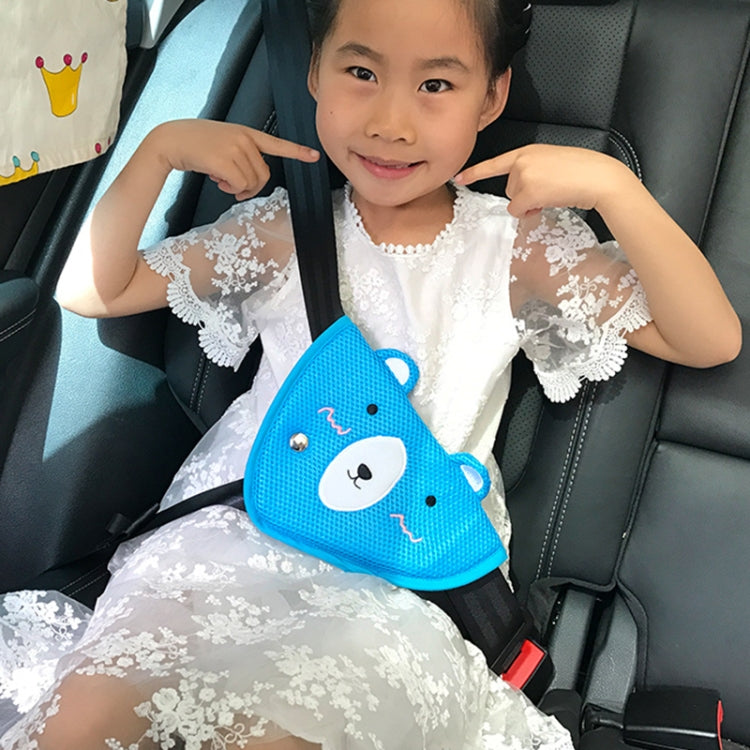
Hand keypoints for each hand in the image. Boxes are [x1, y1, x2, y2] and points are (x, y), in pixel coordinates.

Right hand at [150, 119, 319, 200]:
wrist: (170, 140)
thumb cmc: (194, 145)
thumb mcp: (223, 143)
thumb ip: (241, 156)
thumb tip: (247, 182)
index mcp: (246, 133)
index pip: (276, 143)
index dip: (296, 151)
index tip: (314, 155)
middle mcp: (245, 138)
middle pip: (264, 175)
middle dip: (251, 187)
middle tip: (232, 186)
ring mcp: (236, 148)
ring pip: (252, 182)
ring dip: (238, 189)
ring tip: (220, 179)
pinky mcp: (226, 160)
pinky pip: (239, 185)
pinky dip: (230, 189)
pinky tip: (216, 180)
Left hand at [454, 144, 633, 217]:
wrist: (598, 177)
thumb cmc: (581, 172)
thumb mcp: (551, 163)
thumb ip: (531, 172)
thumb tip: (521, 198)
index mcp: (527, 151)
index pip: (496, 162)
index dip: (475, 172)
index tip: (459, 178)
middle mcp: (521, 160)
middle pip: (509, 189)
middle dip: (526, 196)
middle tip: (549, 190)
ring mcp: (523, 175)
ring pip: (514, 201)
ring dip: (530, 204)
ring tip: (552, 193)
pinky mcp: (527, 190)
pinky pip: (518, 210)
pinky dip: (530, 211)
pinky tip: (549, 200)